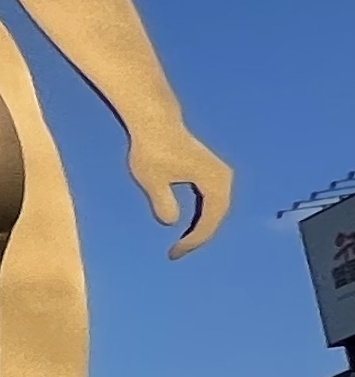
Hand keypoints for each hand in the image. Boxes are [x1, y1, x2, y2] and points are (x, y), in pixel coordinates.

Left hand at [130, 124, 234, 256]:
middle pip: (217, 216)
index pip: (210, 219)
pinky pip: (211, 199)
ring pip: (216, 208)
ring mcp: (219, 173)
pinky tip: (188, 225)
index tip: (176, 252)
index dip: (194, 239)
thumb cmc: (152, 150)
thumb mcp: (153, 181)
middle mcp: (223, 177)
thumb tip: (171, 222)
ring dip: (202, 226)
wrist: (155, 123)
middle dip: (199, 236)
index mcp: (215, 181)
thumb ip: (164, 203)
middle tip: (178, 252)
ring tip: (183, 243)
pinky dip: (202, 214)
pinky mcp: (210, 171)